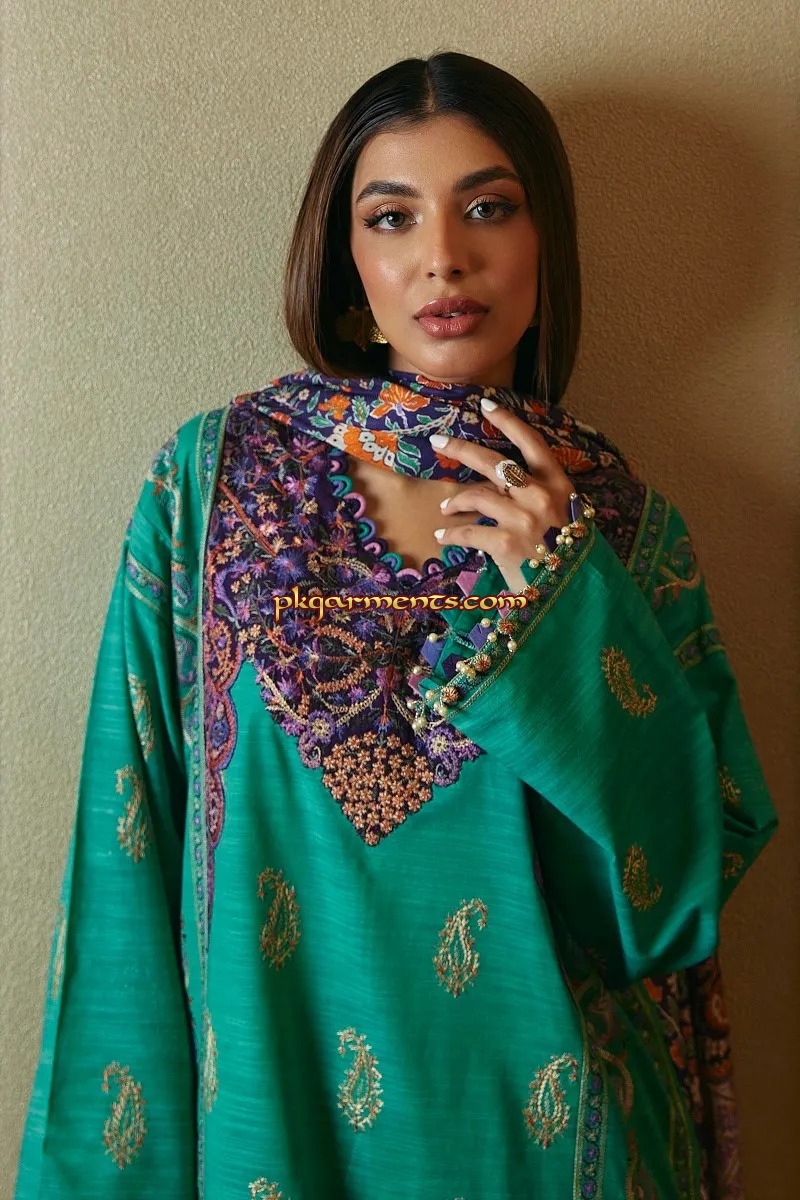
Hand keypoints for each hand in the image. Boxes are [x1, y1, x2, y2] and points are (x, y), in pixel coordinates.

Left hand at [430, 398, 574, 592]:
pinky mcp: (504, 543)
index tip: (485, 406)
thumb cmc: (572, 556)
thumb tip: (504, 486)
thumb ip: (541, 498)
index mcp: (559, 485)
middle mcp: (540, 495)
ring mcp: (522, 518)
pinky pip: (468, 530)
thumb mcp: (567, 517)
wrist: (579, 592)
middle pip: (493, 462)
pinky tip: (444, 536)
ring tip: (446, 508)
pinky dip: (452, 533)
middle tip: (438, 441)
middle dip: (460, 449)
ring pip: (476, 495)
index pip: (531, 442)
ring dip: (456, 501)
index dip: (507, 421)